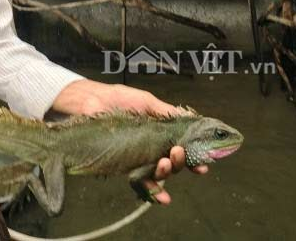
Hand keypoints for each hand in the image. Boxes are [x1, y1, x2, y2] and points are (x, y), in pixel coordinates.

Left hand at [52, 79, 207, 203]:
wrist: (91, 101)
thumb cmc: (118, 99)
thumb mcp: (146, 101)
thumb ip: (166, 111)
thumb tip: (190, 117)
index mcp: (160, 134)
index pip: (181, 148)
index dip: (195, 158)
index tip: (204, 163)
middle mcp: (152, 149)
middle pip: (173, 163)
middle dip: (181, 162)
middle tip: (178, 152)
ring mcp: (139, 158)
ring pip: (160, 174)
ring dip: (167, 173)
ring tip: (164, 163)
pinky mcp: (125, 165)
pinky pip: (141, 182)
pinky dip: (153, 192)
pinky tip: (162, 197)